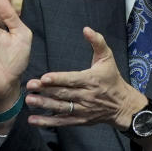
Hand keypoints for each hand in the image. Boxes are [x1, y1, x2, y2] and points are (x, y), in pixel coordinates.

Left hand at [25, 27, 143, 130]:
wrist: (121, 104)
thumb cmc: (112, 78)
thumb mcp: (107, 57)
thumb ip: (97, 42)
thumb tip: (86, 29)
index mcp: (92, 79)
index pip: (73, 79)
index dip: (58, 79)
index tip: (44, 77)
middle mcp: (86, 95)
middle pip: (63, 93)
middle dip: (46, 90)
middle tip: (30, 85)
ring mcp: (82, 109)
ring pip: (61, 107)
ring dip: (44, 104)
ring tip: (30, 100)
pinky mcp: (79, 120)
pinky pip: (61, 121)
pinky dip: (47, 121)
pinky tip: (33, 119)